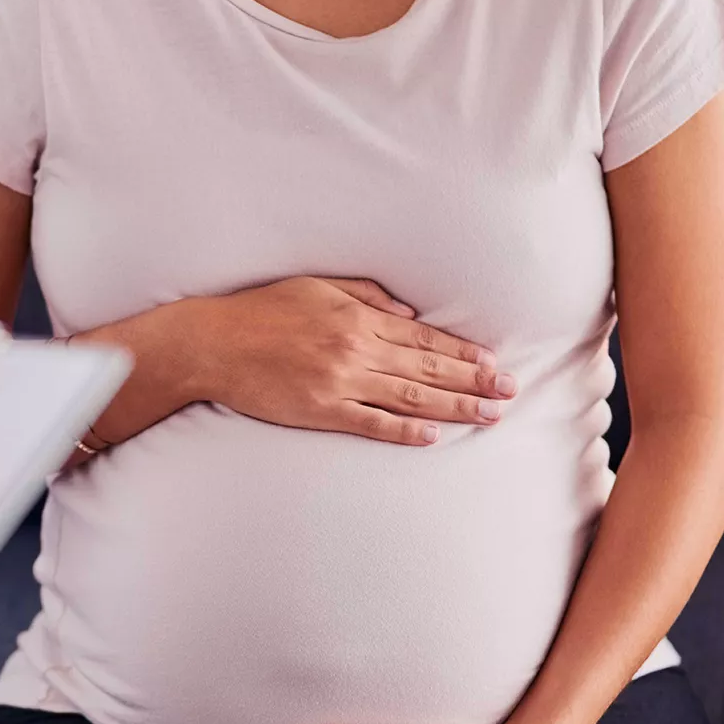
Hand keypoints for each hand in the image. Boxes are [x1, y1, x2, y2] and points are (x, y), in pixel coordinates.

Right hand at [192, 277, 517, 445]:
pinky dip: (403, 432)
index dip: (463, 353)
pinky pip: (370, 424)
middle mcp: (356, 350)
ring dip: (453, 408)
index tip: (494, 363)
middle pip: (427, 369)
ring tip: (488, 415)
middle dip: (474, 382)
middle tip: (510, 392)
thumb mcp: (317, 286)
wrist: (214, 344)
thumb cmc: (261, 311)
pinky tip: (432, 437)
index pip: (424, 338)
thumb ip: (366, 295)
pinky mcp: (320, 411)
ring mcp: (339, 383)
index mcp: (357, 318)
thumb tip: (409, 313)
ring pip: (410, 398)